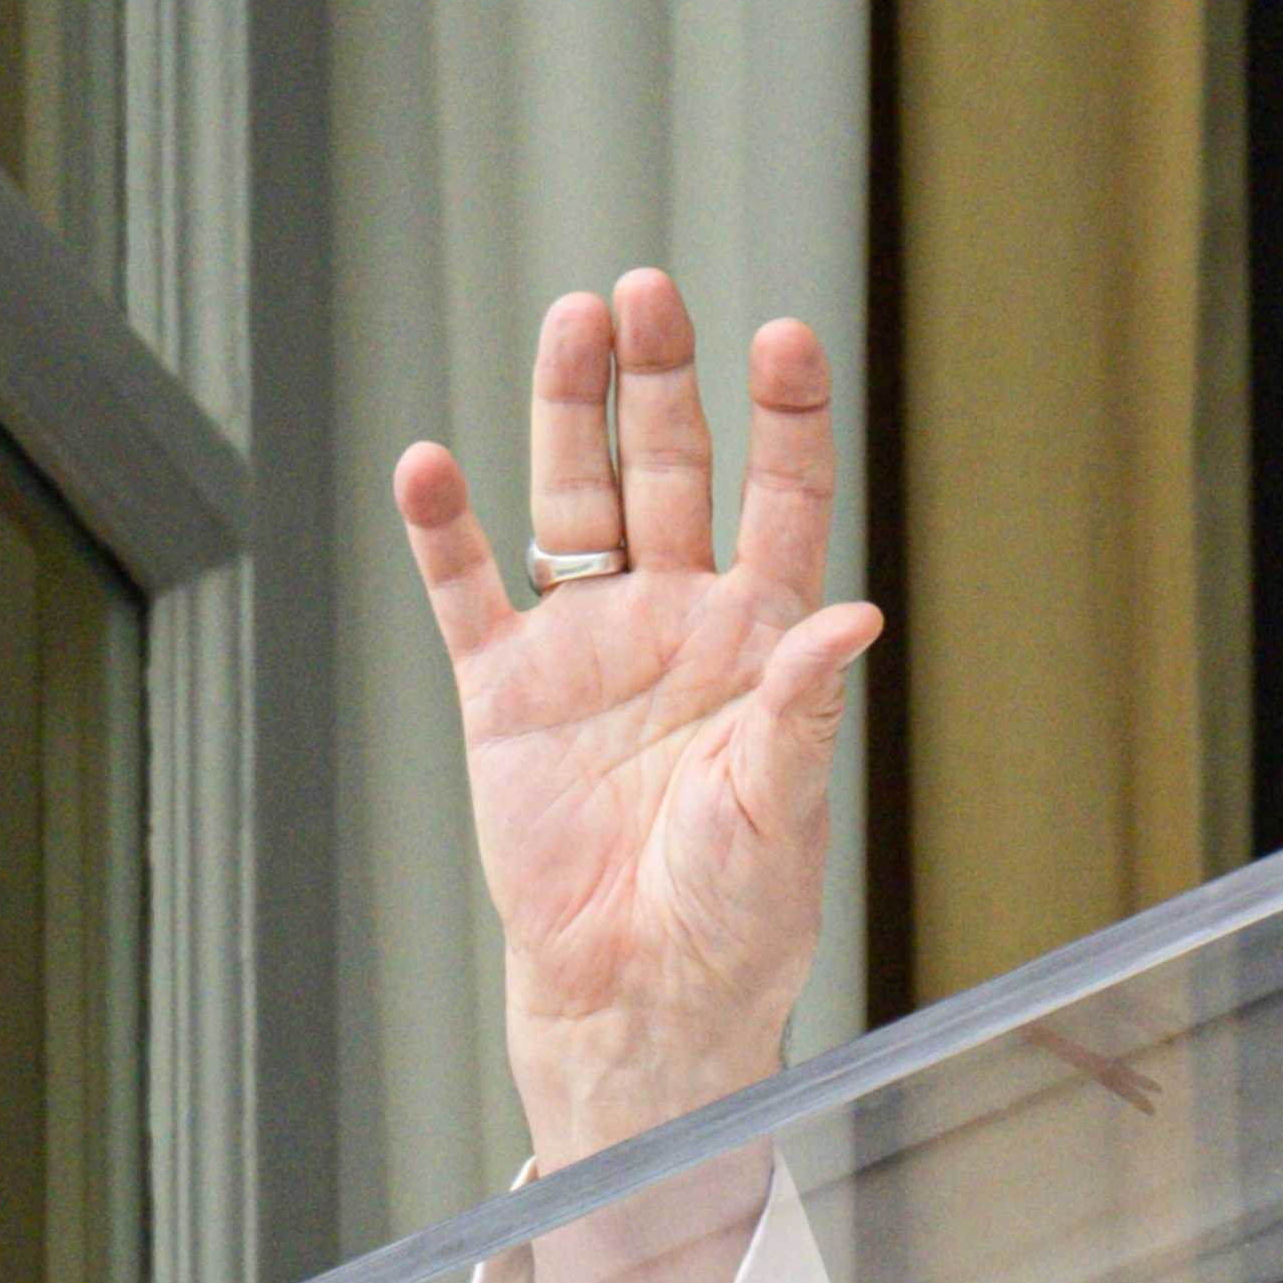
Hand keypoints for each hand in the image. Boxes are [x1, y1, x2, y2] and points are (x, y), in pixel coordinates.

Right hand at [393, 270, 881, 1168]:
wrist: (644, 991)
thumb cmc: (739, 912)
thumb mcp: (784, 807)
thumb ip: (805, 708)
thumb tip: (852, 619)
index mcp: (762, 639)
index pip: (781, 500)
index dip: (786, 420)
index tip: (787, 338)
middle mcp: (677, 620)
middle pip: (668, 469)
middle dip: (660, 380)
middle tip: (646, 291)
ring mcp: (588, 647)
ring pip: (574, 499)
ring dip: (568, 413)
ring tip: (572, 323)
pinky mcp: (506, 694)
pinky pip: (468, 593)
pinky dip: (444, 530)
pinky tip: (431, 465)